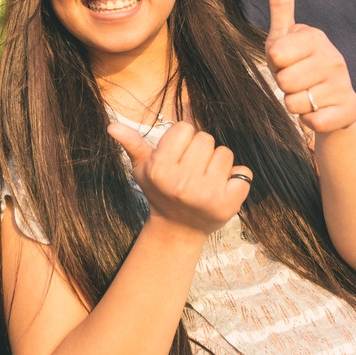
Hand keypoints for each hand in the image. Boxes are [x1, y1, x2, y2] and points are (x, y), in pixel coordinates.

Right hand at [108, 118, 250, 237]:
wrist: (178, 229)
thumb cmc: (161, 192)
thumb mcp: (142, 170)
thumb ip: (132, 145)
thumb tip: (112, 126)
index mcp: (161, 169)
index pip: (185, 128)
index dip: (183, 140)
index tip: (178, 157)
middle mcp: (183, 182)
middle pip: (206, 139)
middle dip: (201, 151)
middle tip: (192, 170)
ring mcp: (207, 193)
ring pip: (225, 153)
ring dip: (218, 164)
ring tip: (205, 179)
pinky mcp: (228, 203)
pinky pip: (243, 172)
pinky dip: (237, 178)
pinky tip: (222, 188)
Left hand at [263, 0, 355, 134]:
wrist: (331, 104)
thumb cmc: (300, 66)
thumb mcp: (284, 38)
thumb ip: (281, 8)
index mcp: (316, 37)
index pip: (276, 54)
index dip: (276, 64)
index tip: (287, 62)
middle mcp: (334, 58)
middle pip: (284, 81)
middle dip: (284, 86)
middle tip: (297, 82)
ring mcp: (343, 85)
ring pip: (295, 103)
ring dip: (295, 105)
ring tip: (307, 96)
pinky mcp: (350, 109)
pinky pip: (313, 122)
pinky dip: (309, 121)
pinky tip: (318, 112)